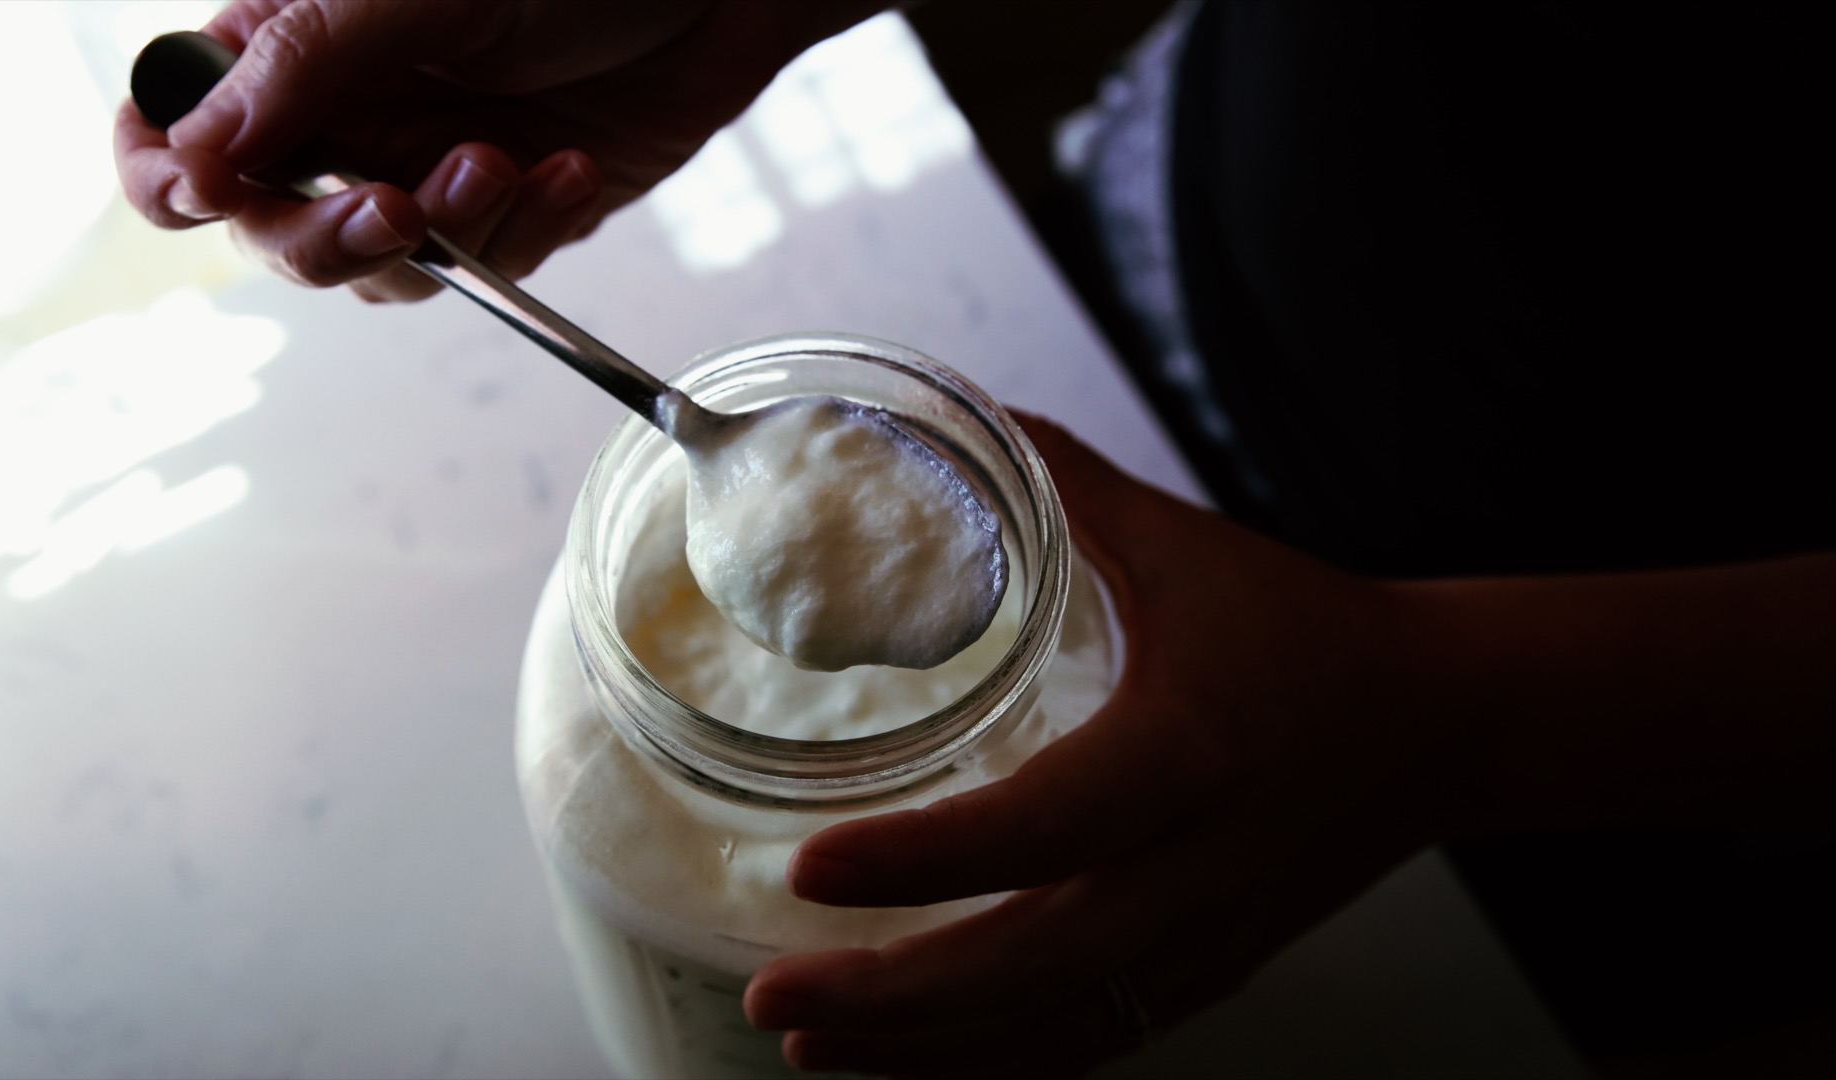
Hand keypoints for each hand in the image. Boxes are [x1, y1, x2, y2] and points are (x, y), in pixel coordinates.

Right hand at [113, 0, 873, 300]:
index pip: (171, 134)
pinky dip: (528, 233)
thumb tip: (191, 151)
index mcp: (290, 49)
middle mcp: (346, 120)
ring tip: (508, 162)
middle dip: (333, 236)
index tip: (210, 196)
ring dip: (448, 236)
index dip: (171, 178)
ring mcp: (425, 172)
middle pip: (274, 233)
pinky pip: (486, 269)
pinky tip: (571, 169)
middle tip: (397, 210)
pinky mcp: (507, 215)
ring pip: (381, 274)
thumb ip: (306, 66)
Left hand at [742, 415, 1467, 1077]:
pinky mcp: (1204, 973)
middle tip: (773, 997)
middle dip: (890, 1000)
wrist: (1439, 725)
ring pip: (1049, 1031)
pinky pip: (1085, 1043)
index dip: (923, 860)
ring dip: (922, 1053)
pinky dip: (989, 1065)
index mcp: (1188, 754)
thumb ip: (1065, 487)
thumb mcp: (1186, 548)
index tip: (809, 870)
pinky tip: (908, 1061)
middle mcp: (1194, 871)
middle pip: (1030, 968)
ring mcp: (1201, 940)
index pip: (1044, 827)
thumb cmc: (1307, 631)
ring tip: (809, 1042)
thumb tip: (956, 416)